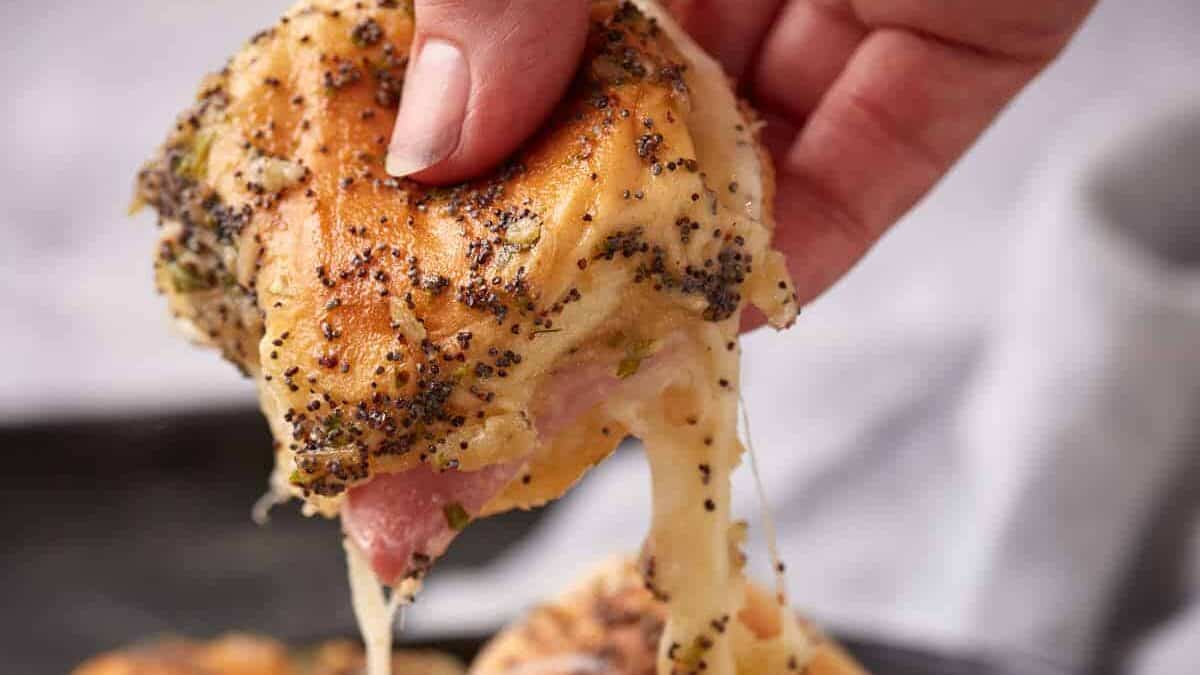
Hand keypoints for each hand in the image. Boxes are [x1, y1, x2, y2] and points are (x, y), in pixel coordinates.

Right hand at [385, 0, 1095, 306]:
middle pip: (621, 115)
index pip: (516, 46)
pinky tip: (715, 315)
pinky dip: (791, 252)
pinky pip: (866, 173)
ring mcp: (837, 1)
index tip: (397, 237)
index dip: (456, 139)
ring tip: (582, 354)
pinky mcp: (962, 45)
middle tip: (481, 334)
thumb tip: (430, 145)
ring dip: (667, 258)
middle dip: (554, 224)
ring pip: (736, 159)